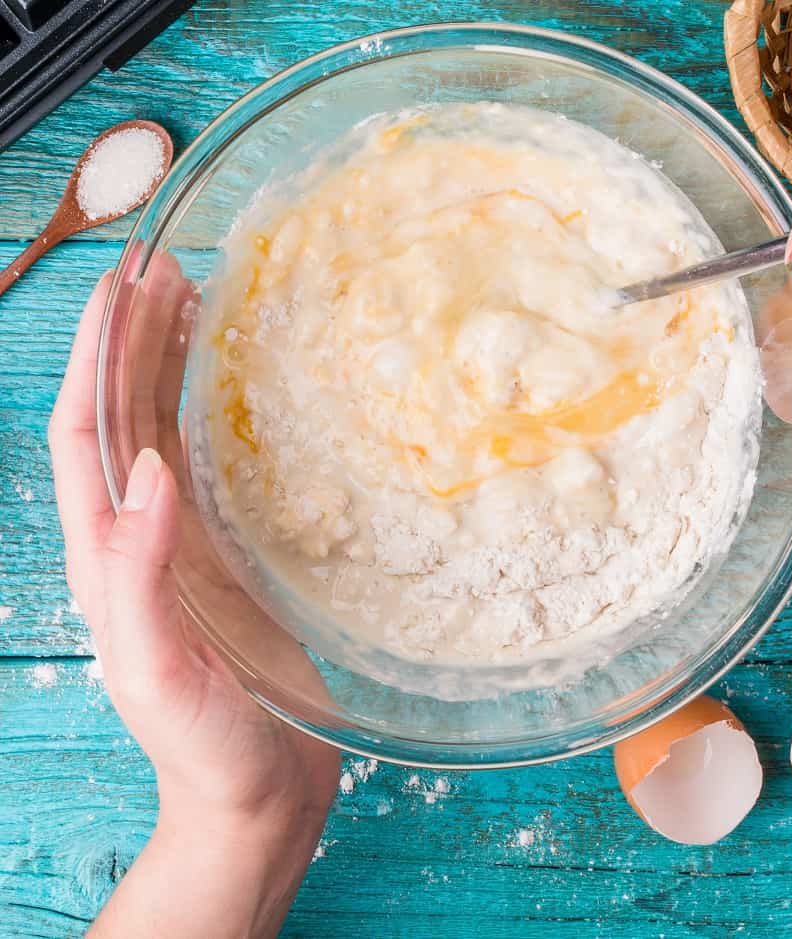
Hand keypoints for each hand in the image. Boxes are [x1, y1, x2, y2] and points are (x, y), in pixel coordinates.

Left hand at [50, 265, 339, 937]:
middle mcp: (141, 539)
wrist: (256, 794)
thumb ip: (140, 575)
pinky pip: (216, 467)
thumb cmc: (205, 746)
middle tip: (163, 268)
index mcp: (110, 559)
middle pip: (123, 417)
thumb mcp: (159, 669)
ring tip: (194, 301)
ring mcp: (187, 545)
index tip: (122, 286)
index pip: (87, 436)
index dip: (97, 357)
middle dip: (132, 339)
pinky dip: (218, 414)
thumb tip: (147, 470)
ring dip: (171, 365)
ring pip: (166, 432)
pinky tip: (238, 384)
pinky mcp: (233, 557)